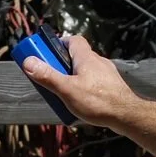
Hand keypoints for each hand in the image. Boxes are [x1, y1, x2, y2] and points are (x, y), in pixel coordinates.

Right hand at [21, 35, 136, 127]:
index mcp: (86, 58)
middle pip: (76, 57)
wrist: (126, 115)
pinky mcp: (111, 87)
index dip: (59, 43)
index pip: (73, 40)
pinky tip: (79, 102)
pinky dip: (83, 88)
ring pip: (84, 71)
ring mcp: (106, 74)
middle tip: (50, 77)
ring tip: (63, 93)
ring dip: (72, 78)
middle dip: (61, 65)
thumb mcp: (67, 89)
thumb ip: (47, 76)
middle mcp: (98, 62)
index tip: (46, 52)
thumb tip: (29, 62)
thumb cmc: (99, 102)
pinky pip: (93, 82)